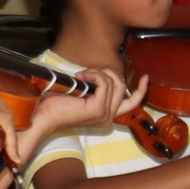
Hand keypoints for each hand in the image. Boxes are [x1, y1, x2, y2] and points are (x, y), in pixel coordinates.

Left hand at [9, 68, 131, 164]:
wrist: (44, 114)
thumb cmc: (57, 103)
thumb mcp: (83, 93)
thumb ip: (97, 88)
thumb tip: (104, 72)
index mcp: (108, 114)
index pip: (132, 103)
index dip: (141, 89)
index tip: (145, 77)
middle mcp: (109, 117)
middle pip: (122, 87)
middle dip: (109, 72)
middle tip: (89, 72)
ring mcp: (105, 115)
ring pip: (113, 83)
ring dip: (97, 73)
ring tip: (81, 75)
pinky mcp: (97, 109)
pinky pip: (104, 84)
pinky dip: (93, 75)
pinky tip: (81, 76)